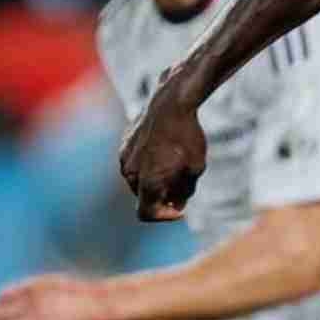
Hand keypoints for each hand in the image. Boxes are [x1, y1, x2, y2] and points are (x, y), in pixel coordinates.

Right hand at [118, 65, 207, 221]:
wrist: (172, 102)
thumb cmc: (187, 137)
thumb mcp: (195, 168)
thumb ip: (184, 192)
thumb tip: (176, 204)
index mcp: (146, 182)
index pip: (146, 214)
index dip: (164, 217)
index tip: (179, 209)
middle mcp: (129, 173)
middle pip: (144, 197)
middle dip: (162, 196)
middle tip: (183, 184)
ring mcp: (124, 157)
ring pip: (139, 180)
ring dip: (154, 179)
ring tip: (176, 163)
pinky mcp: (124, 144)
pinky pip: (135, 162)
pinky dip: (148, 164)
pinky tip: (165, 148)